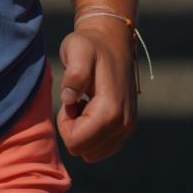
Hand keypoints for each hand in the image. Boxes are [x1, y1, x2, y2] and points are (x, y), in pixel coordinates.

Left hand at [56, 18, 137, 162]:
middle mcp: (124, 123)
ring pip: (92, 152)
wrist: (112, 41)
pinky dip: (92, 132)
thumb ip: (74, 75)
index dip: (64, 123)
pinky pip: (102, 148)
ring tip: (84, 103)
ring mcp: (128, 127)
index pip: (76, 142)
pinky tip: (92, 108)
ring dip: (82, 130)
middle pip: (83, 150)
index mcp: (111, 110)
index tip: (70, 98)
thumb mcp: (77, 50)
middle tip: (76, 100)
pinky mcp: (127, 128)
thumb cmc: (89, 45)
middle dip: (73, 127)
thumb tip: (68, 100)